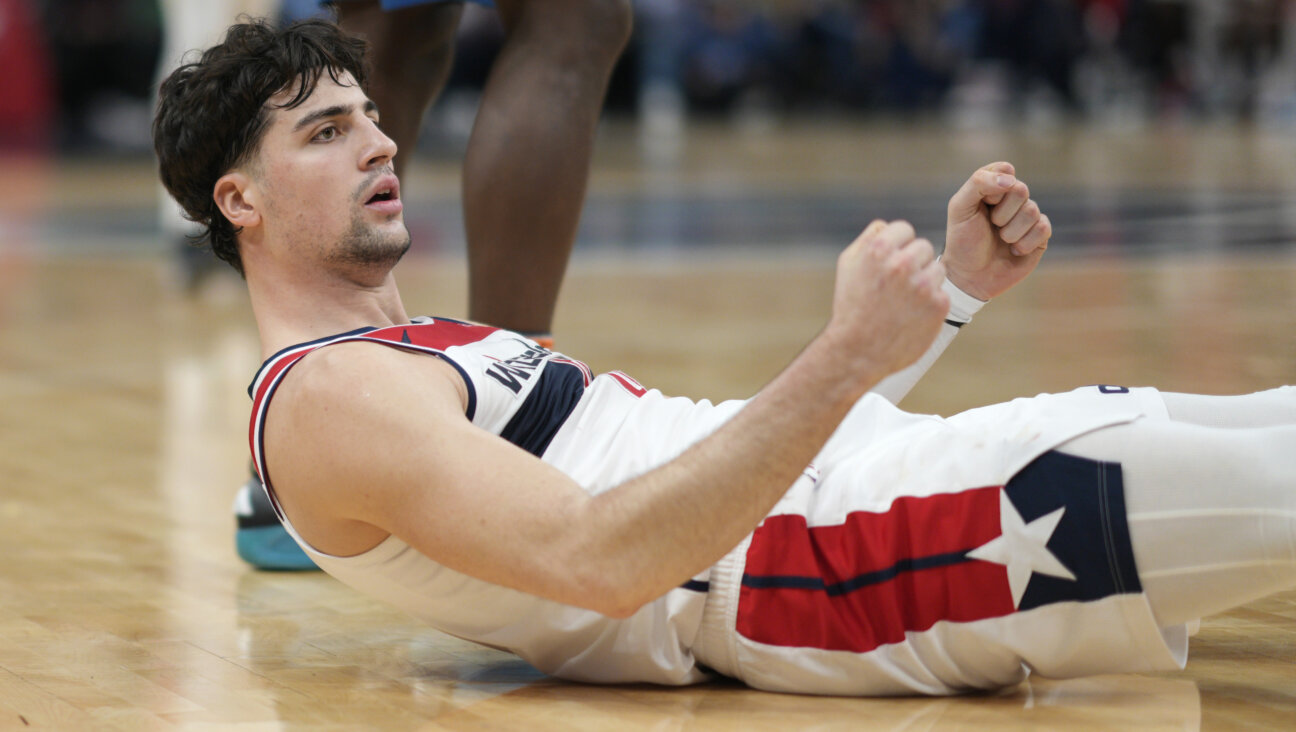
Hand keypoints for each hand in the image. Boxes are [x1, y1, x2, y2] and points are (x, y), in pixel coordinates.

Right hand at [828, 220, 948, 377]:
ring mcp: (923, 285)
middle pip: (923, 247)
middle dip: (913, 263)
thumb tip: (887, 226)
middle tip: (897, 286)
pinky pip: (942, 293)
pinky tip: (912, 315)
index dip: (898, 247)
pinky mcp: (938, 306)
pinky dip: (930, 304)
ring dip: (925, 281)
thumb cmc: (851, 306)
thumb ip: (869, 238)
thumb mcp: (848, 265)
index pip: (905, 230)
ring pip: (937, 268)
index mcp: (879, 249)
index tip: (889, 265)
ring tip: (904, 301)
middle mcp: (902, 264)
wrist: (858, 351)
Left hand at [942, 162, 1050, 300]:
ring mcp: (1028, 216)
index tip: (982, 205)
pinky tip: (1014, 250)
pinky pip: (1043, 228)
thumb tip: (1010, 178)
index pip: (1005, 170)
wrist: (970, 276)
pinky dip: (1025, 243)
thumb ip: (978, 184)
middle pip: (1021, 190)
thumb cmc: (962, 241)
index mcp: (993, 187)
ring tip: (1001, 240)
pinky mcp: (1040, 235)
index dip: (993, 189)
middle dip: (1002, 213)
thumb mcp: (960, 208)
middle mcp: (1013, 199)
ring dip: (1011, 231)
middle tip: (991, 226)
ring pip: (1032, 211)